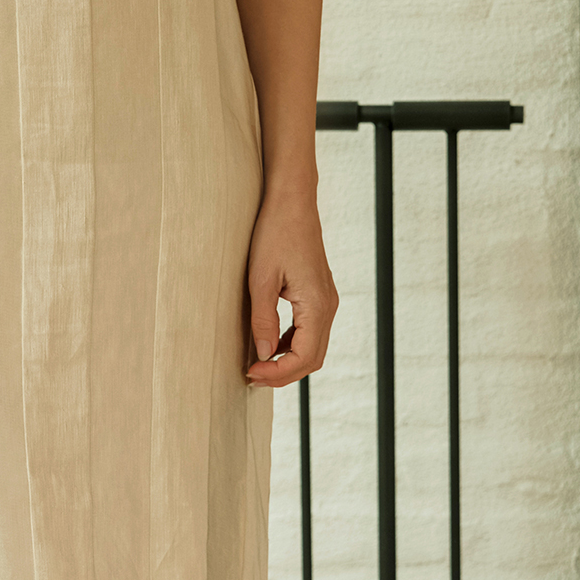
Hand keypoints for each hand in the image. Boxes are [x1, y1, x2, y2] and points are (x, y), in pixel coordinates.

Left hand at [244, 187, 336, 386]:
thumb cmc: (275, 234)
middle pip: (312, 358)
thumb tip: (262, 355)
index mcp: (317, 305)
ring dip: (288, 361)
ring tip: (258, 364)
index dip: (278, 373)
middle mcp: (328, 306)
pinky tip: (269, 344)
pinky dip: (291, 344)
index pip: (304, 357)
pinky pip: (310, 331)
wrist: (292, 203)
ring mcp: (326, 301)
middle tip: (252, 376)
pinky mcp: (319, 295)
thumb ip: (263, 321)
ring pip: (313, 347)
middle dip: (283, 373)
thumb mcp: (261, 280)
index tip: (251, 373)